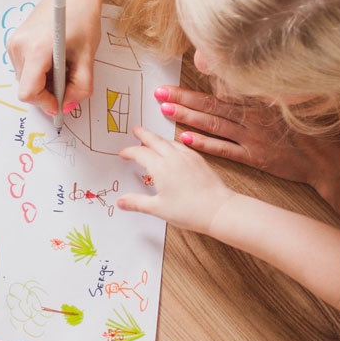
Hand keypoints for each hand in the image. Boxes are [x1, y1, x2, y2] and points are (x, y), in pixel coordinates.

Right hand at [7, 0, 98, 116]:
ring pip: (26, 80)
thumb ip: (80, 86)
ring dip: (45, 81)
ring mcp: (14, 44)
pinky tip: (54, 58)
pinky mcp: (14, 42)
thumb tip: (68, 106)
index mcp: (36, 49)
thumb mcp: (88, 56)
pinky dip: (40, 71)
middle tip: (69, 78)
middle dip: (48, 91)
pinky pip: (25, 69)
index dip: (46, 102)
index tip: (61, 102)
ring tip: (63, 64)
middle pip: (27, 88)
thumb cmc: (82, 17)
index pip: (29, 92)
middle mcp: (19, 47)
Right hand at [116, 126, 232, 234]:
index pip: (140, 153)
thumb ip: (137, 203)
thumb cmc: (190, 210)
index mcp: (160, 168)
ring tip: (152, 138)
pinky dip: (173, 143)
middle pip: (154, 140)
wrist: (219, 209)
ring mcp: (188, 157)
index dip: (129, 152)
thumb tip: (121, 201)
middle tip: (136, 129)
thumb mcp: (158, 209)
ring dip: (158, 138)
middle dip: (143, 134)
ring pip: (169, 141)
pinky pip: (182, 145)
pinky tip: (174, 148)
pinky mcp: (199, 160)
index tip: (123, 154)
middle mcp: (174, 157)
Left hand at [155, 85, 339, 193]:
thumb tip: (239, 83)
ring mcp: (253, 137)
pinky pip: (225, 149)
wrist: (326, 160)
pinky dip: (205, 143)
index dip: (194, 88)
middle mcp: (253, 117)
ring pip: (214, 124)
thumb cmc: (309, 132)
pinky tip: (186, 139)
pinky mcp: (255, 157)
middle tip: (159, 93)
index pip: (220, 92)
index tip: (172, 84)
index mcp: (259, 102)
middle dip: (183, 99)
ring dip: (189, 117)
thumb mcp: (288, 105)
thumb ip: (263, 95)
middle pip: (211, 105)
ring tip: (166, 111)